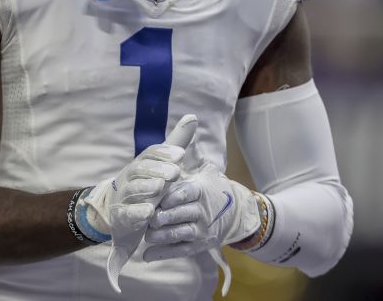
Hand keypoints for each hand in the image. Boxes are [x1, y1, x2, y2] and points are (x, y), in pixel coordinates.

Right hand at [80, 114, 198, 291]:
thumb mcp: (162, 164)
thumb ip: (176, 143)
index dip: (164, 153)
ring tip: (160, 187)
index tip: (181, 154)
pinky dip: (137, 213)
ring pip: (132, 189)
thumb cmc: (145, 183)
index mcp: (142, 164)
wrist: (117, 211)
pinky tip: (149, 212)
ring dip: (145, 187)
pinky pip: (127, 213)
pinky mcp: (121, 216)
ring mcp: (124, 196)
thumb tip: (193, 117)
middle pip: (140, 169)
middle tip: (175, 172)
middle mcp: (131, 177)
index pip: (150, 154)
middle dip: (157, 169)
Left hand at [141, 165, 260, 261]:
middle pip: (179, 215)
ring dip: (160, 236)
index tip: (158, 197)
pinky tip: (146, 255)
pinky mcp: (198, 245)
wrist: (236, 212)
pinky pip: (179, 251)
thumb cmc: (211, 188)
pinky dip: (162, 253)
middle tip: (147, 217)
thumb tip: (184, 128)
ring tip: (146, 234)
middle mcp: (201, 211)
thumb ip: (188, 158)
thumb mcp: (204, 171)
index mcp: (200, 190)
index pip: (186, 193)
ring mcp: (200, 230)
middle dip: (161, 217)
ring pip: (178, 233)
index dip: (172, 196)